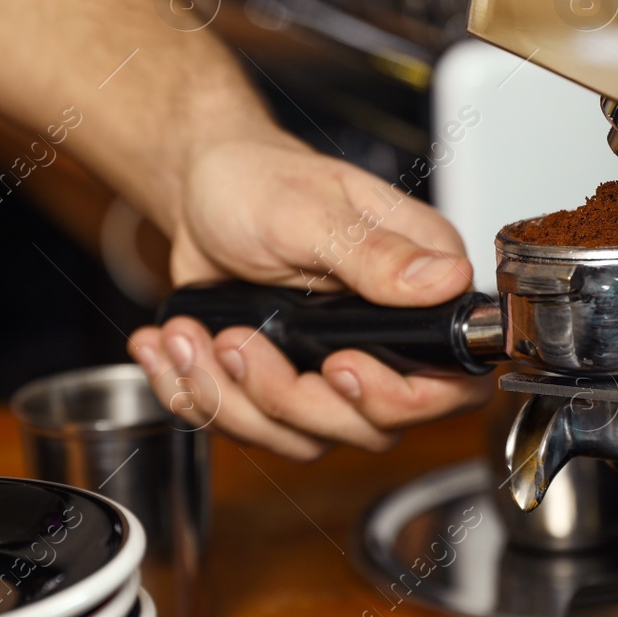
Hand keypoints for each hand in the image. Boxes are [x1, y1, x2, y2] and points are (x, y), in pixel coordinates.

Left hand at [126, 137, 492, 459]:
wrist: (202, 188)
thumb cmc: (259, 180)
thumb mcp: (312, 210)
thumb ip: (376, 254)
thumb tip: (447, 280)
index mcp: (418, 287)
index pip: (449, 382)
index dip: (398, 398)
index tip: (337, 367)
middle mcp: (387, 335)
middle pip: (369, 426)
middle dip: (286, 398)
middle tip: (235, 344)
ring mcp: (334, 366)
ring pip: (303, 436)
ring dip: (230, 397)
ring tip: (187, 338)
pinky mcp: (286, 383)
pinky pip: (252, 428)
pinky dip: (198, 397)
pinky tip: (169, 352)